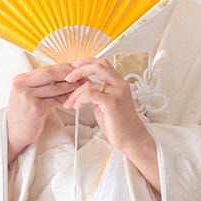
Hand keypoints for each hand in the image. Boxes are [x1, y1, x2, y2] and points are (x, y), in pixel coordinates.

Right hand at [6, 63, 74, 159]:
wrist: (14, 133)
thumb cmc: (23, 114)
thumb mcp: (28, 94)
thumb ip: (41, 84)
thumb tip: (63, 75)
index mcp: (20, 79)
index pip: (45, 68)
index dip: (62, 68)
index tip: (74, 68)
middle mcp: (22, 85)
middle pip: (50, 73)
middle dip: (68, 73)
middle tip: (82, 74)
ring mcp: (28, 96)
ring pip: (55, 87)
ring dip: (70, 86)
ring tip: (81, 86)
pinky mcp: (36, 108)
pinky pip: (56, 100)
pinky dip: (66, 98)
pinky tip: (72, 99)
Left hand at [63, 58, 159, 190]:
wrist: (132, 139)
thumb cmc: (119, 124)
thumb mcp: (106, 104)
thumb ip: (96, 93)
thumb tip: (81, 87)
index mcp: (120, 83)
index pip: (103, 63)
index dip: (87, 62)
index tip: (74, 66)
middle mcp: (120, 85)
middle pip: (98, 66)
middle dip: (79, 70)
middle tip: (68, 79)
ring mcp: (117, 93)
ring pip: (90, 83)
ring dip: (75, 93)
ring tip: (71, 103)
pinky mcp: (112, 103)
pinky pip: (90, 94)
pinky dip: (80, 99)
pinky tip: (77, 106)